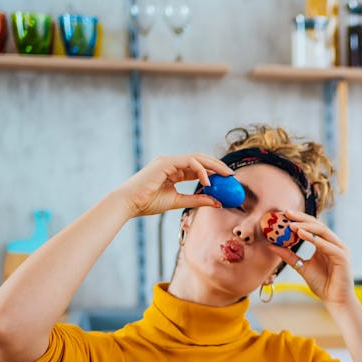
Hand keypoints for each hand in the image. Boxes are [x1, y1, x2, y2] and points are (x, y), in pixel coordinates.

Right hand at [116, 153, 232, 216]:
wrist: (129, 204)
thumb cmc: (148, 203)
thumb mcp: (178, 201)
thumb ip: (197, 200)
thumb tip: (217, 202)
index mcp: (173, 171)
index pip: (197, 168)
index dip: (213, 172)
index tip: (227, 180)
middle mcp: (171, 163)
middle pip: (200, 159)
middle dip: (217, 165)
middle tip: (232, 175)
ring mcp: (168, 161)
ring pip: (197, 158)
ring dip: (213, 165)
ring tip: (226, 176)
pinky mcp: (165, 162)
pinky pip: (189, 162)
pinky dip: (201, 170)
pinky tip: (209, 181)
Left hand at [270, 210, 358, 307]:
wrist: (335, 301)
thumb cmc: (322, 285)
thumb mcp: (301, 267)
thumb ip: (289, 256)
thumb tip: (272, 246)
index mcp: (326, 244)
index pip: (312, 227)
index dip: (299, 219)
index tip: (284, 214)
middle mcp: (334, 244)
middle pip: (318, 225)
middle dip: (302, 218)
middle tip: (287, 213)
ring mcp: (340, 249)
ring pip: (323, 232)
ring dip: (307, 227)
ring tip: (292, 224)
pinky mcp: (343, 257)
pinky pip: (328, 246)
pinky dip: (315, 240)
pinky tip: (302, 235)